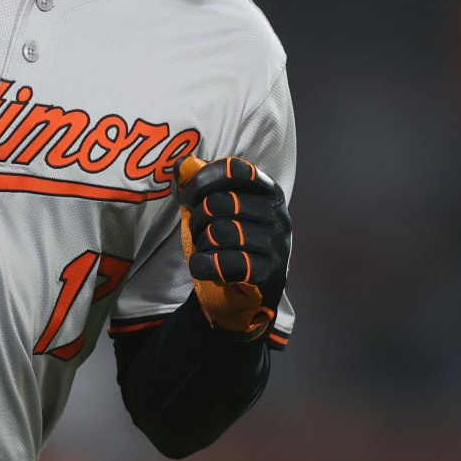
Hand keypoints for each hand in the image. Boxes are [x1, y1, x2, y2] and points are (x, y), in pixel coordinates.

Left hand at [178, 155, 290, 340]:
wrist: (239, 297)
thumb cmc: (226, 246)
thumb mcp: (210, 210)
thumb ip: (197, 184)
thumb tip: (182, 163)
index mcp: (268, 192)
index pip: (236, 169)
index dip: (204, 179)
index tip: (188, 197)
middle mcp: (279, 215)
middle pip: (221, 203)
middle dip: (198, 219)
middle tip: (200, 233)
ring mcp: (278, 245)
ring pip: (221, 232)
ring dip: (202, 244)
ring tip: (207, 251)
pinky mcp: (270, 274)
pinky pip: (226, 262)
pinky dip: (203, 265)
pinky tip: (202, 267)